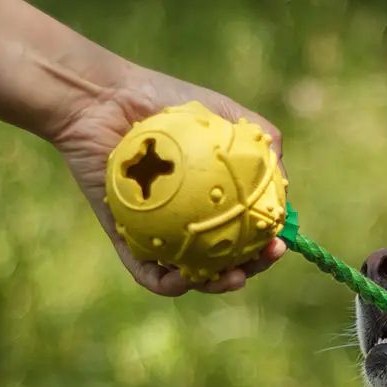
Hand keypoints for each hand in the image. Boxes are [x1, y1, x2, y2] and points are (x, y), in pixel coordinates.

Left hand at [50, 63, 286, 295]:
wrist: (101, 100)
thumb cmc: (161, 100)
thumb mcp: (222, 111)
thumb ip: (260, 137)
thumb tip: (285, 181)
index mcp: (215, 201)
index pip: (249, 232)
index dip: (268, 245)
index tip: (279, 242)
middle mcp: (190, 222)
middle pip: (227, 260)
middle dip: (250, 270)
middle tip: (259, 260)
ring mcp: (160, 236)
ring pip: (192, 275)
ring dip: (216, 285)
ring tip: (231, 278)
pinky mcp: (129, 242)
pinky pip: (148, 273)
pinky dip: (167, 284)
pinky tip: (183, 279)